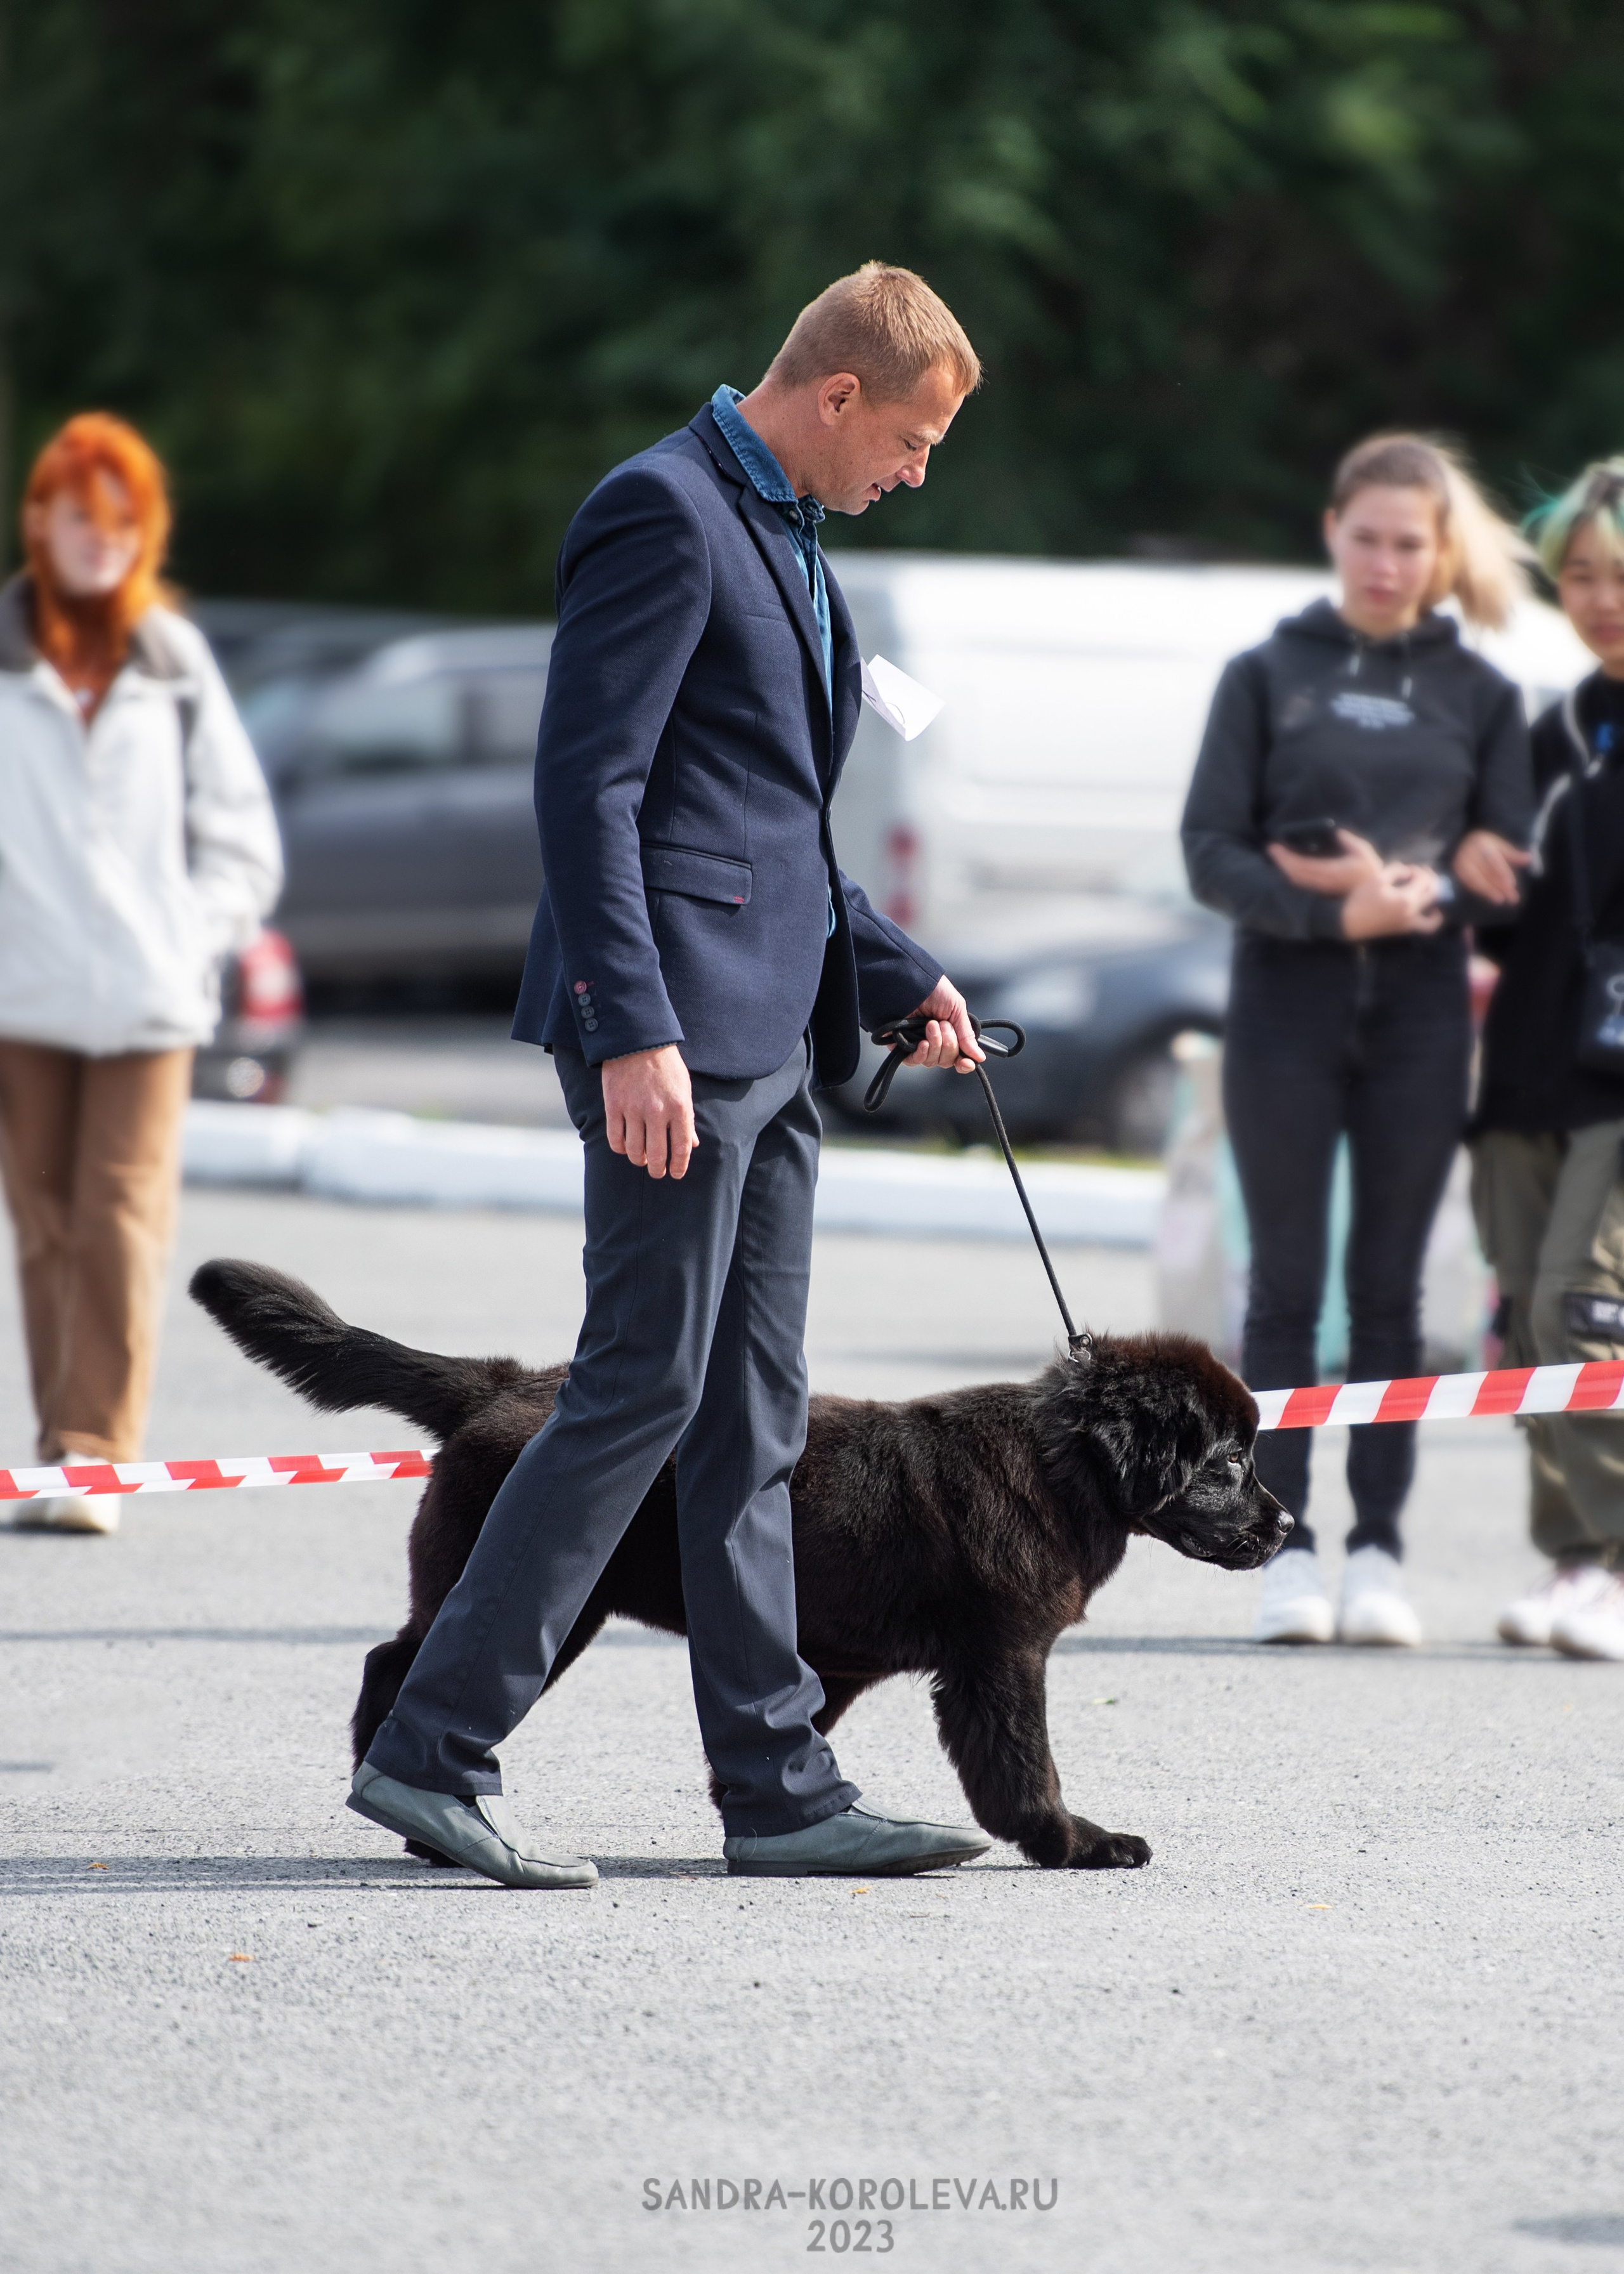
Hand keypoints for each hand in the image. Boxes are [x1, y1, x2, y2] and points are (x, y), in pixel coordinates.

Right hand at [601, 1044, 696, 1179]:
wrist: (638, 1040)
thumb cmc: (666, 1065)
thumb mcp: (684, 1088)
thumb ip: (687, 1117)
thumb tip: (692, 1144)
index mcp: (679, 1107)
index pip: (682, 1147)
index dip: (679, 1166)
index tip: (676, 1174)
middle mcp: (657, 1111)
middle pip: (657, 1154)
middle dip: (658, 1170)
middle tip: (657, 1173)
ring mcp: (634, 1109)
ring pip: (635, 1150)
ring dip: (639, 1160)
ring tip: (641, 1160)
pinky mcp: (614, 1105)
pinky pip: (615, 1138)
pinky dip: (620, 1148)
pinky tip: (624, 1147)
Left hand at [903, 976, 985, 1072]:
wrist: (911, 983)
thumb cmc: (933, 990)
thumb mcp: (957, 1009)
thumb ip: (967, 1035)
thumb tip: (979, 1056)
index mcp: (950, 1033)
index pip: (959, 1058)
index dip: (964, 1063)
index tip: (966, 1062)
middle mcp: (935, 1041)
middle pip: (947, 1061)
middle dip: (949, 1044)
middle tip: (942, 1024)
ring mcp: (918, 1044)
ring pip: (932, 1062)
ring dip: (935, 1044)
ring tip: (930, 1025)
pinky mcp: (902, 1046)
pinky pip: (914, 1061)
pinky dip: (921, 1054)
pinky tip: (923, 1043)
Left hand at [1267, 829, 1385, 897]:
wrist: (1374, 901)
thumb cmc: (1371, 875)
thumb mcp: (1364, 854)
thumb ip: (1349, 841)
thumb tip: (1336, 832)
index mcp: (1331, 873)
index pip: (1300, 865)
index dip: (1285, 857)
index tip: (1274, 846)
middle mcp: (1322, 884)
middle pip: (1293, 874)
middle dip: (1281, 861)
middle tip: (1271, 848)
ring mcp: (1320, 892)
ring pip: (1295, 881)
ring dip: (1284, 868)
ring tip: (1278, 856)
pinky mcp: (1320, 895)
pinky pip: (1300, 885)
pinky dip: (1291, 875)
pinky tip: (1287, 866)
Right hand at [1339, 863, 1444, 939]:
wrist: (1348, 923)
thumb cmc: (1361, 899)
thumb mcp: (1378, 878)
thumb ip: (1397, 870)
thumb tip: (1408, 872)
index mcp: (1407, 899)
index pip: (1424, 881)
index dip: (1420, 871)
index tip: (1409, 869)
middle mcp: (1412, 914)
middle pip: (1433, 895)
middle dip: (1431, 881)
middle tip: (1423, 875)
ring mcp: (1409, 924)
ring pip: (1434, 918)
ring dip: (1437, 906)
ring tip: (1434, 898)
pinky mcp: (1403, 930)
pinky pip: (1424, 927)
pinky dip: (1430, 920)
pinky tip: (1427, 911)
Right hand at [1452, 829, 1528, 906]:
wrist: (1464, 841)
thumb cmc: (1486, 844)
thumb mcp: (1500, 845)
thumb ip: (1513, 854)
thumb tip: (1529, 858)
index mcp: (1482, 843)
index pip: (1494, 861)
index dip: (1502, 873)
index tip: (1512, 885)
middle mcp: (1469, 852)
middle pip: (1486, 872)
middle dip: (1499, 886)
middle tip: (1512, 897)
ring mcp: (1461, 862)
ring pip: (1476, 880)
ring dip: (1489, 892)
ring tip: (1501, 900)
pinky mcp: (1457, 871)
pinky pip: (1469, 884)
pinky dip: (1481, 891)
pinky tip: (1491, 897)